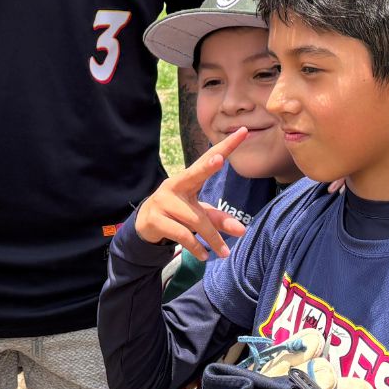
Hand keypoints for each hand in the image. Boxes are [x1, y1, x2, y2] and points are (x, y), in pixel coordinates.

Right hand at [134, 127, 250, 259]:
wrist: (145, 225)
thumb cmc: (178, 214)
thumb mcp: (199, 214)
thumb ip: (219, 220)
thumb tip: (242, 231)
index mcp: (188, 179)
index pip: (209, 160)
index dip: (226, 147)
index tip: (243, 133)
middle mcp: (175, 185)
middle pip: (194, 174)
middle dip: (207, 166)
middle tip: (220, 159)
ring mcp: (163, 201)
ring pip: (194, 219)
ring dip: (211, 238)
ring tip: (224, 253)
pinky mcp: (155, 219)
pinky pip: (180, 234)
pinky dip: (195, 246)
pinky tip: (204, 255)